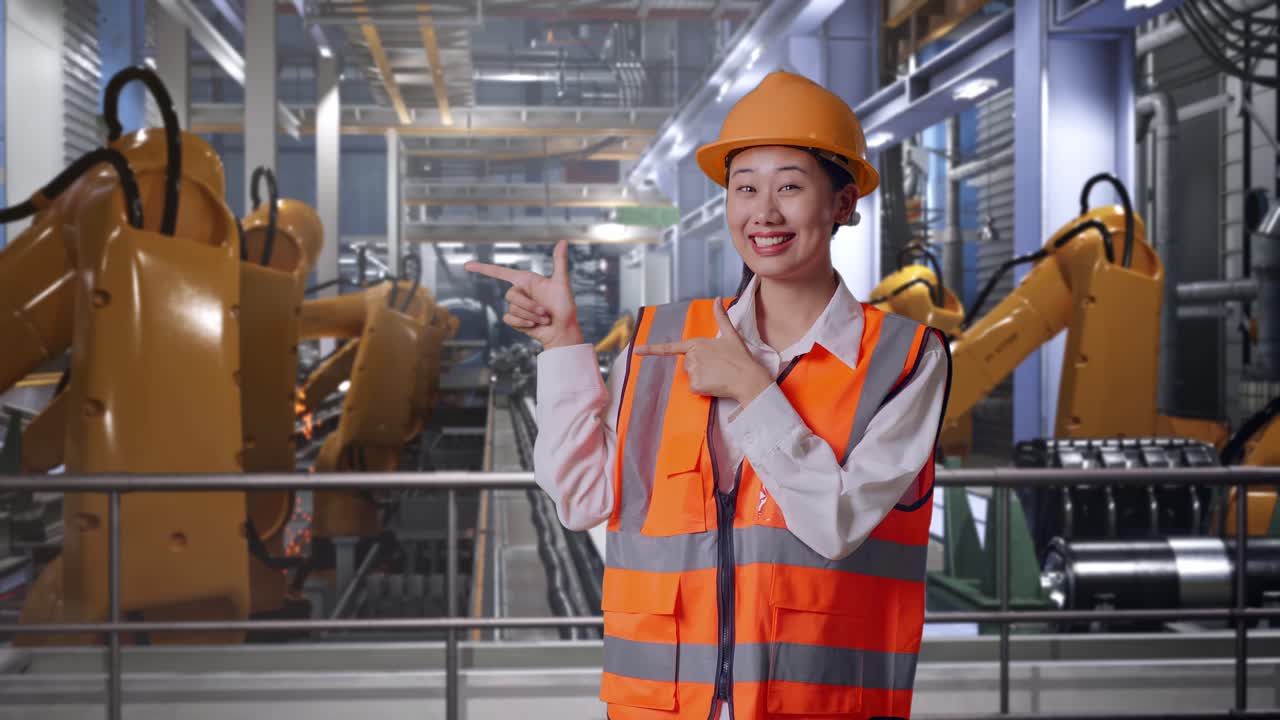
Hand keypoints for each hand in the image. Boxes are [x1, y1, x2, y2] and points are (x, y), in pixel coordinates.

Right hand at [464, 239, 583, 348]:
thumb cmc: (565, 307)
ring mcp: (517, 307)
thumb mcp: (562, 283)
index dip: (483, 268)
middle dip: (530, 306)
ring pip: (512, 309)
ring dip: (530, 316)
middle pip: (510, 295)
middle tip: (546, 312)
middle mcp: (520, 292)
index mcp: (526, 280)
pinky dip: (523, 323)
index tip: (467, 266)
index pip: (500, 273)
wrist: (563, 330)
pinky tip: (534, 326)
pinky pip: (509, 319)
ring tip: (544, 319)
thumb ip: (559, 262)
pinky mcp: (515, 320)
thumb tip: (563, 241)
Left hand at [634, 299, 771, 404]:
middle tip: (718, 367)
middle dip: (699, 367)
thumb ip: (722, 316)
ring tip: (719, 374)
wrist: (749, 378)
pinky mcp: (696, 385)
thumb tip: (718, 299)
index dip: (651, 349)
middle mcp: (692, 356)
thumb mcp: (732, 335)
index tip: (636, 351)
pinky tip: (716, 384)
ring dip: (702, 377)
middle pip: (687, 364)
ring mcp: (693, 371)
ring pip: (691, 376)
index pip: (670, 348)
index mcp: (697, 343)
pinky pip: (695, 389)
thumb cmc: (741, 357)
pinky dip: (704, 389)